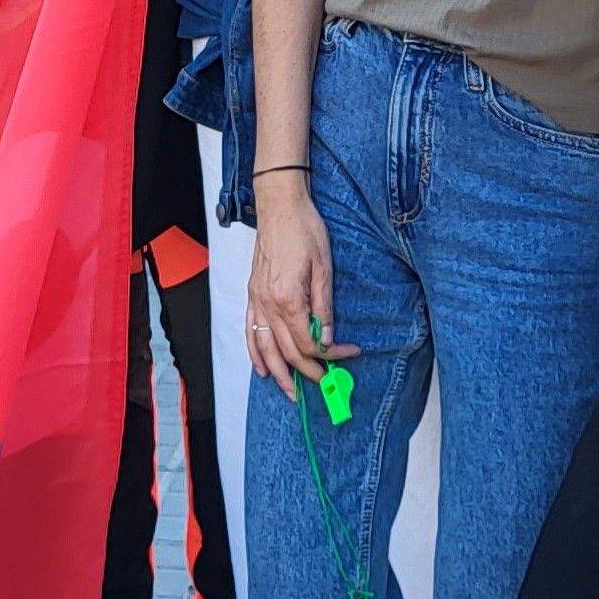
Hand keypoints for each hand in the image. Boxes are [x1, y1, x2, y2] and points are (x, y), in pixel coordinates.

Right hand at [242, 191, 355, 401]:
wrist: (280, 206)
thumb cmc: (303, 229)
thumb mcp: (324, 267)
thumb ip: (324, 306)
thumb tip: (327, 335)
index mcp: (288, 298)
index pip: (309, 340)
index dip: (330, 353)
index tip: (349, 354)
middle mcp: (268, 304)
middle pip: (287, 350)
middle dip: (307, 371)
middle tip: (325, 384)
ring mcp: (256, 300)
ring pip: (264, 348)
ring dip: (278, 374)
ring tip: (291, 391)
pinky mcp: (252, 294)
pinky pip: (249, 331)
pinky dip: (255, 353)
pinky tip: (262, 367)